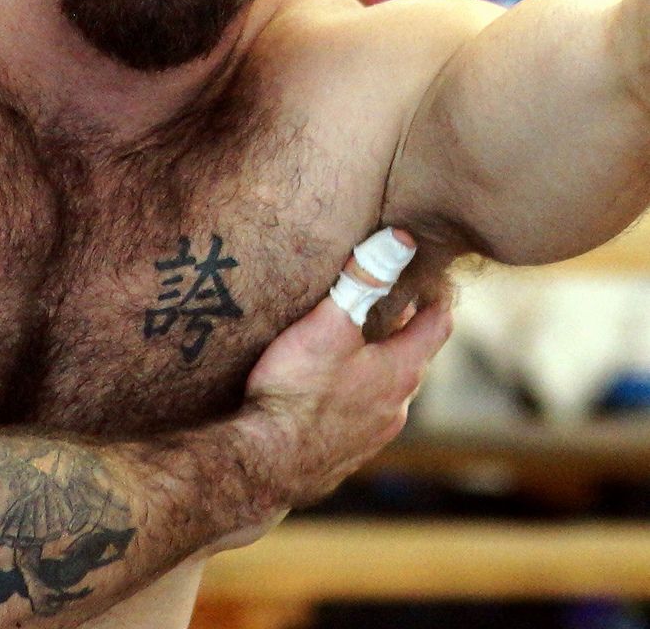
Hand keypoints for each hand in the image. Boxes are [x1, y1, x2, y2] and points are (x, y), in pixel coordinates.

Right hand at [244, 232, 451, 510]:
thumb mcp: (330, 322)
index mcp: (402, 371)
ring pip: (386, 389)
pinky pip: (360, 415)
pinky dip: (354, 393)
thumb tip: (401, 239)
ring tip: (350, 343)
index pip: (438, 325)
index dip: (435, 295)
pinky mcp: (344, 455)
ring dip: (375, 363)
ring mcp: (372, 437)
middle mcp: (397, 407)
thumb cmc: (297, 389)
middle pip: (412, 357)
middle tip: (380, 300)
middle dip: (400, 328)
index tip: (427, 275)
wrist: (264, 464)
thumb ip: (365, 279)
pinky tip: (324, 389)